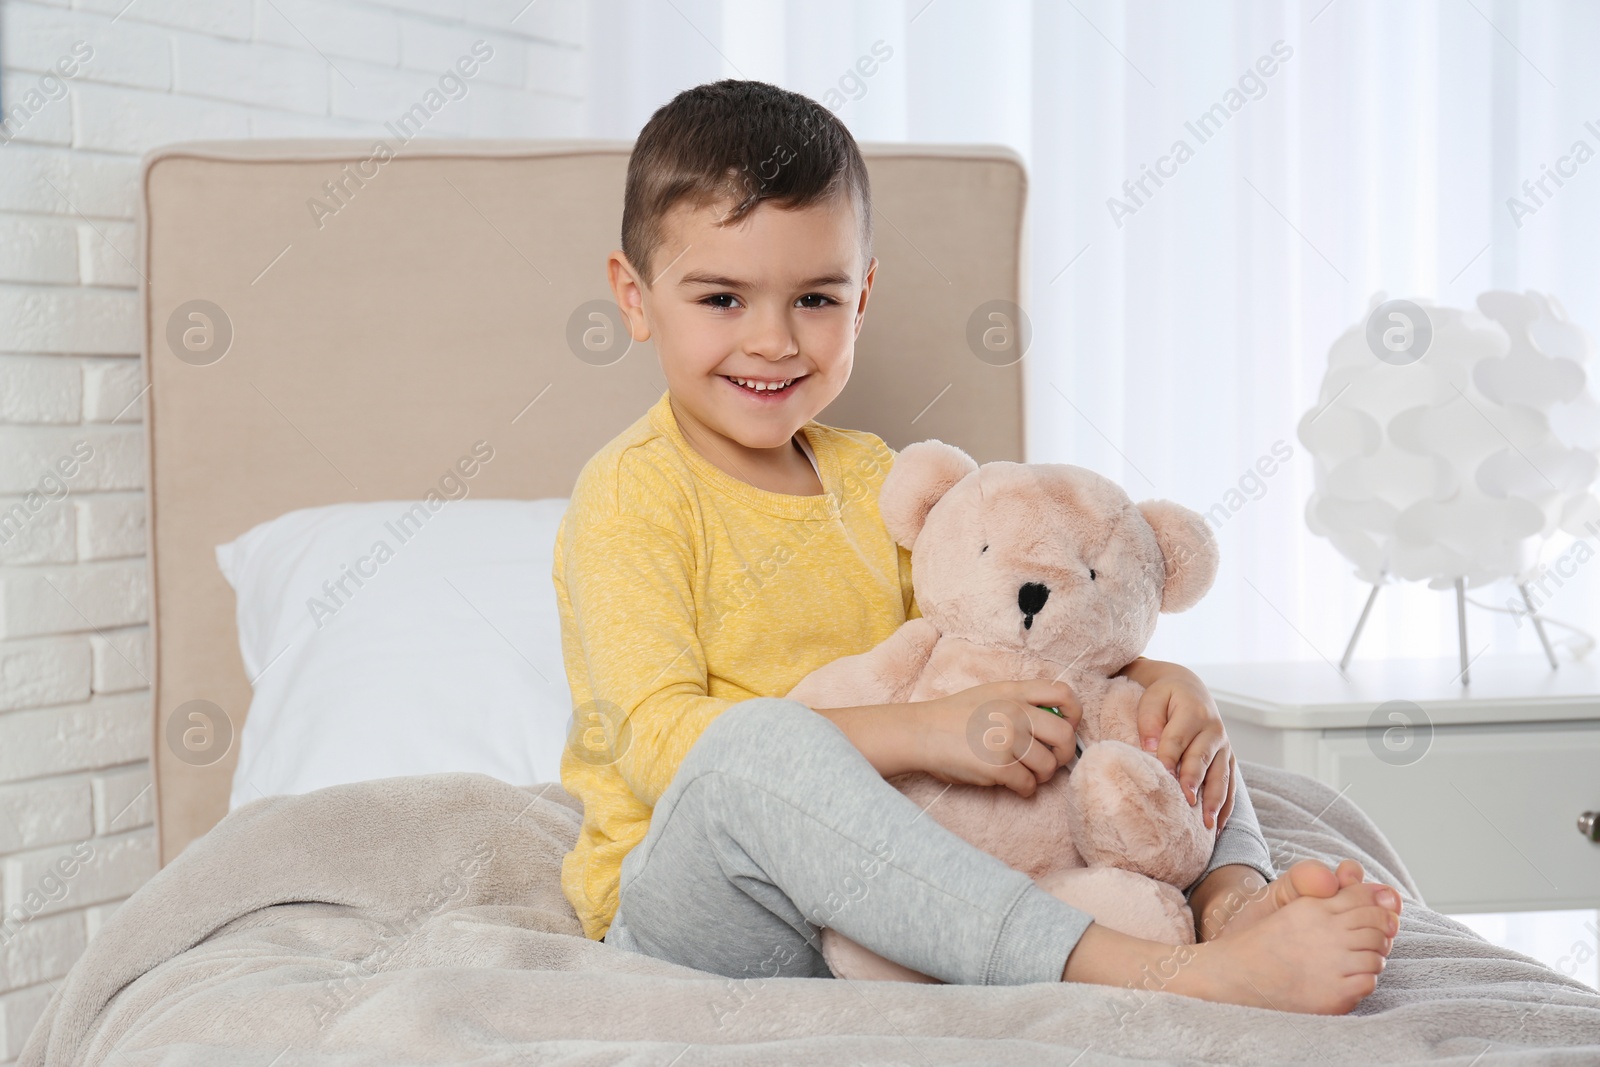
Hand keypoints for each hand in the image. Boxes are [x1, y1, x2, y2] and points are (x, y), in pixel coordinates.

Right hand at [915, 680, 1080, 797]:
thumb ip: (1019, 702)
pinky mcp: (999, 767)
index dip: (1075, 714)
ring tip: (1026, 774)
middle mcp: (1015, 713)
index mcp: (1014, 691)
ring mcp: (1008, 740)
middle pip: (1065, 736)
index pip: (1063, 694)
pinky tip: (1012, 785)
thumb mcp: (989, 695)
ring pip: (1048, 766)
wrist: (922, 733)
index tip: (1068, 726)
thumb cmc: (952, 717)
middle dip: (1064, 754)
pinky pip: (1028, 785)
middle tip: (1052, 760)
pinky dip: (1024, 789)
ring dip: (1041, 775)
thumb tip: (1052, 724)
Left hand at [1119, 657, 1234, 830]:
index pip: (1178, 738)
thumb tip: (1150, 749)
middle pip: (1201, 759)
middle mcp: (1214, 730)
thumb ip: (1150, 721)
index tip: (1164, 777)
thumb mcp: (1153, 698)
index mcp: (1193, 712)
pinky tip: (1217, 826)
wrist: (1191, 689)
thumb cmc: (1166, 697)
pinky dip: (1225, 806)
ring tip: (1206, 824)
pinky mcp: (1229, 759)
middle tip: (1187, 803)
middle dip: (1194, 781)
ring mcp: (1224, 747)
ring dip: (1214, 800)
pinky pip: (1230, 785)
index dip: (1169, 757)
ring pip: (1220, 776)